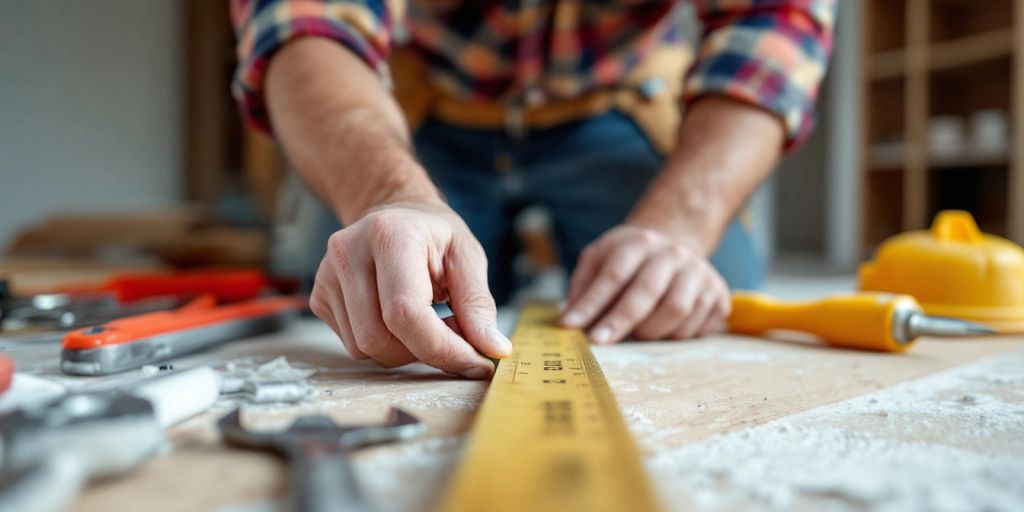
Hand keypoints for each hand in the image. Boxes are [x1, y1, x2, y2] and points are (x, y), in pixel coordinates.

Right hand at [309, 201, 511, 378]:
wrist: (394, 216)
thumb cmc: (434, 236)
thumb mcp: (467, 258)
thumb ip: (478, 305)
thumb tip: (493, 349)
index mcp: (389, 235)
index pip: (405, 312)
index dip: (442, 348)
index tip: (475, 364)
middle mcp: (348, 252)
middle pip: (379, 339)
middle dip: (423, 351)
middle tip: (451, 333)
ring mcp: (326, 275)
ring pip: (363, 349)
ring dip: (403, 350)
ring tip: (424, 319)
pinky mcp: (319, 296)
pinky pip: (353, 345)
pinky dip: (384, 344)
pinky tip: (397, 319)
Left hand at [561, 225, 730, 343]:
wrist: (675, 244)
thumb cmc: (628, 260)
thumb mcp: (599, 259)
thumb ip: (583, 288)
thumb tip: (568, 321)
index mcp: (639, 242)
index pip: (614, 275)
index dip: (592, 303)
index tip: (571, 326)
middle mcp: (673, 254)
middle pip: (647, 292)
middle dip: (620, 322)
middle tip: (599, 343)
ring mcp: (700, 272)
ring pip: (676, 311)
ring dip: (650, 332)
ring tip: (636, 334)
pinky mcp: (718, 294)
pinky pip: (697, 326)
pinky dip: (675, 337)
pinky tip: (665, 330)